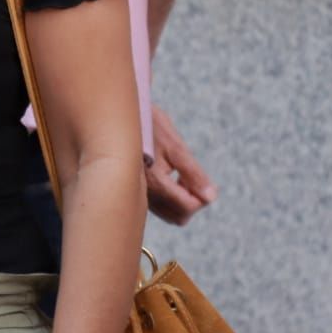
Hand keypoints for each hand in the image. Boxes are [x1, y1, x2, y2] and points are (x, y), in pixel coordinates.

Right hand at [145, 105, 216, 225]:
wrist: (120, 115)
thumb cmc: (148, 125)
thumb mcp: (174, 145)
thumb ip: (193, 173)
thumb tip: (211, 197)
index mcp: (155, 182)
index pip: (188, 206)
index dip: (202, 196)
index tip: (202, 179)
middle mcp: (143, 193)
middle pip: (179, 217)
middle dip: (192, 202)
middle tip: (191, 178)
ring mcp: (137, 193)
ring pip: (169, 214)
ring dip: (181, 200)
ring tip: (179, 176)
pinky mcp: (135, 189)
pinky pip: (158, 206)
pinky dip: (169, 198)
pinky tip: (168, 176)